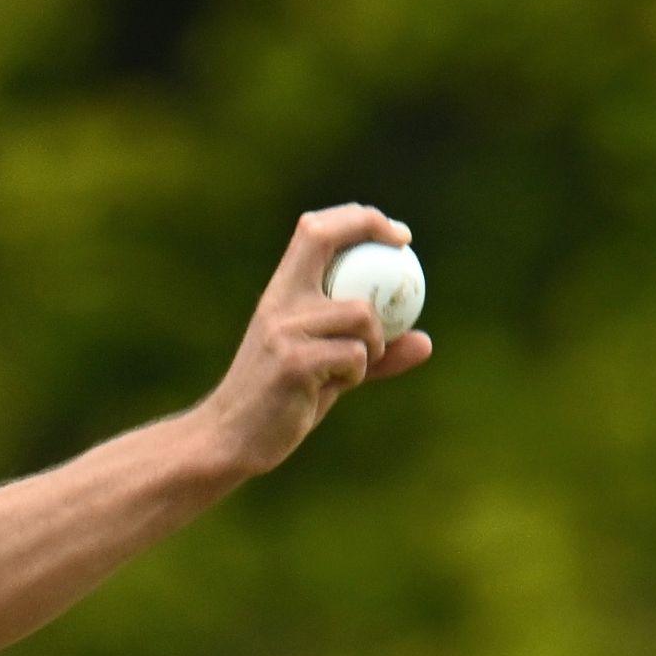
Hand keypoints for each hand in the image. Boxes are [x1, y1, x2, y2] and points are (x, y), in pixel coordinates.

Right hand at [193, 204, 434, 477]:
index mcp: (281, 293)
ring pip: (360, 313)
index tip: (394, 232)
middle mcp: (279, 301)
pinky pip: (354, 356)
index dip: (356, 219)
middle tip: (402, 244)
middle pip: (322, 238)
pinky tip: (332, 387)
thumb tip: (424, 341)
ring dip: (375, 341)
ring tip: (355, 366)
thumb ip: (372, 352)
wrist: (231, 436)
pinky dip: (357, 373)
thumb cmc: (281, 400)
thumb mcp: (327, 367)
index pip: (313, 231)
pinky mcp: (292, 361)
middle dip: (367, 226)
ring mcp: (283, 329)